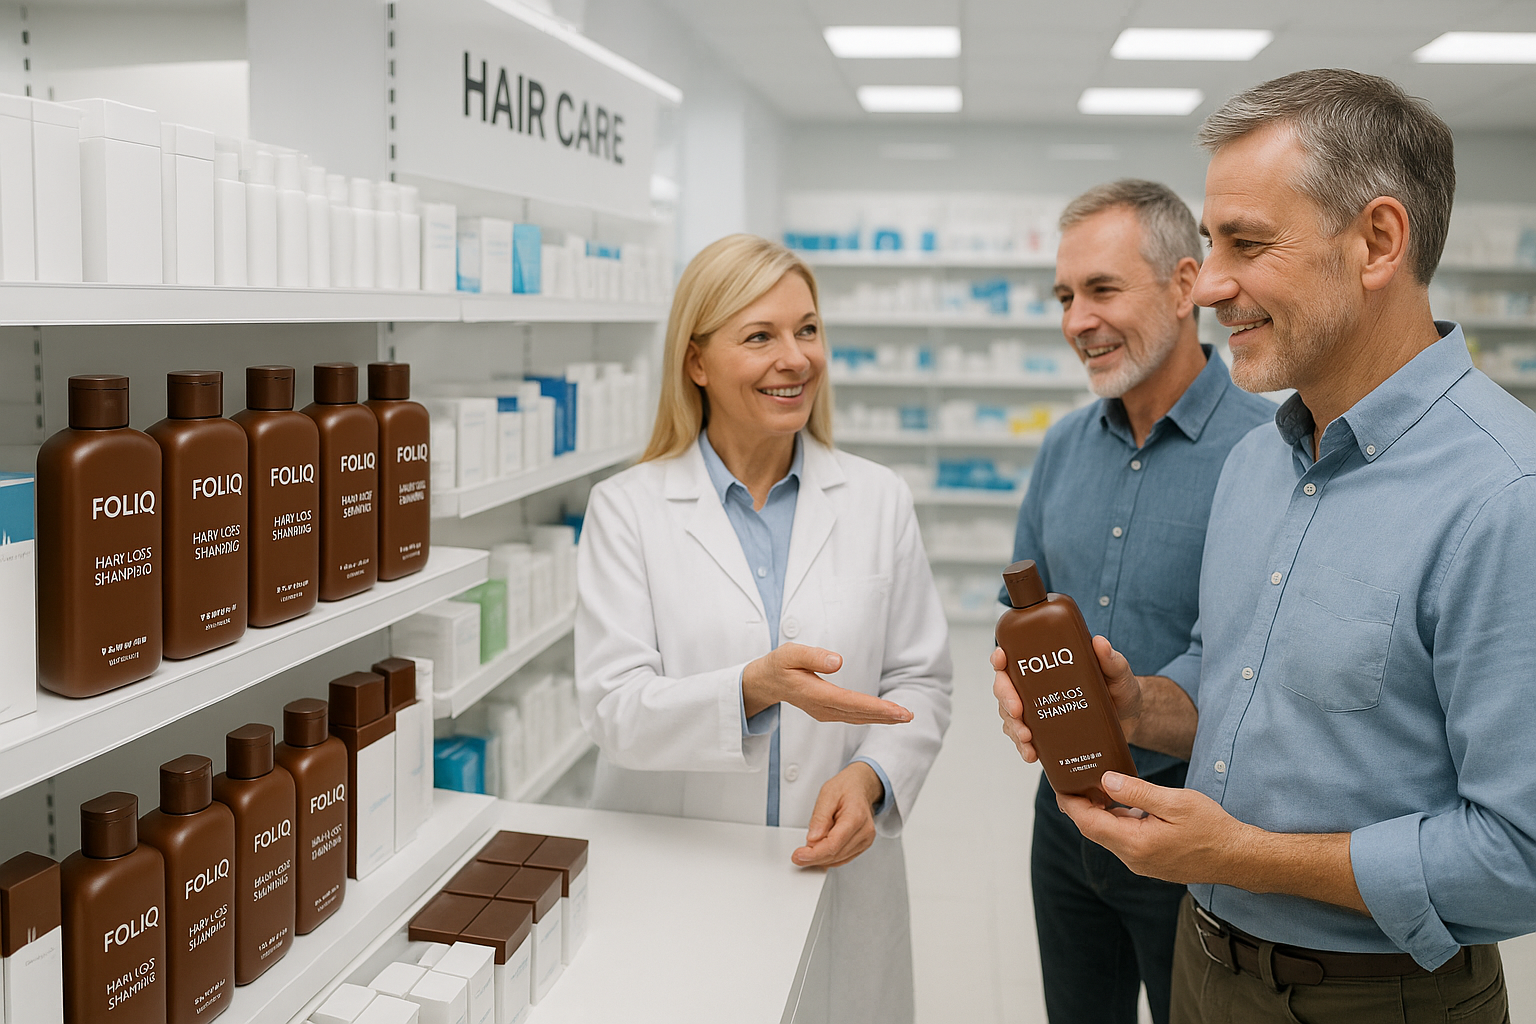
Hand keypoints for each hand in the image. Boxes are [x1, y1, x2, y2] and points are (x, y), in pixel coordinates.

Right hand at [744, 643, 913, 724]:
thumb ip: (813, 656)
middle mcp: (821, 707)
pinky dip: (871, 716)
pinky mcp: (827, 711)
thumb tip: (838, 661)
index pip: (850, 702)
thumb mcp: (789, 653)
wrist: (766, 681)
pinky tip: (885, 716)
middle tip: (909, 716)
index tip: (896, 711)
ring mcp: (825, 712)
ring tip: (903, 717)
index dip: (875, 707)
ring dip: (881, 718)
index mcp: (814, 694)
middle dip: (885, 716)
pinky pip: (853, 716)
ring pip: (857, 717)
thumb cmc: (779, 664)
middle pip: (858, 713)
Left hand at [792, 762, 882, 868]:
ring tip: (806, 852)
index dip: (814, 854)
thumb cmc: (846, 788)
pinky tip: (819, 853)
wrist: (859, 787)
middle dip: (814, 858)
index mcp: (856, 817)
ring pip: (839, 859)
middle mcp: (864, 831)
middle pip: (836, 854)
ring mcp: (865, 840)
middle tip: (797, 856)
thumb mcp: (827, 794)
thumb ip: (820, 818)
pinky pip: (843, 858)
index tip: (799, 855)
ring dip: (820, 859)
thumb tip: (813, 839)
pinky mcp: (863, 845)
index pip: (833, 844)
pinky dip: (829, 858)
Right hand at [993, 635, 1142, 761]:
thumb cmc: (1120, 691)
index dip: (1000, 658)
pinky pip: (1024, 740)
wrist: (1130, 721)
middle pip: (1005, 689)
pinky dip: (1023, 747)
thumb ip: (1111, 660)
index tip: (1002, 660)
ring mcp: (1038, 711)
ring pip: (1010, 717)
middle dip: (1006, 700)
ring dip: (1013, 727)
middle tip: (1018, 712)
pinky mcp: (1045, 734)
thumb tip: (1099, 643)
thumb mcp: (1118, 673)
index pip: (1014, 658)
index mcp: (1046, 667)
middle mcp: (1036, 687)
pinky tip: (1031, 754)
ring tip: (1027, 738)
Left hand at [1058, 771, 1367, 911]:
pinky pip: (1122, 839)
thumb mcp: (1176, 802)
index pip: (1088, 822)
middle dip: (1079, 804)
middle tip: (1071, 776)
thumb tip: (1105, 781)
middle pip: (1093, 829)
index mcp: (1135, 843)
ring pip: (1107, 834)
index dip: (1070, 802)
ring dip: (1097, 812)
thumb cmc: (1212, 828)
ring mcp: (1140, 863)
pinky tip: (1118, 801)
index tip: (1059, 781)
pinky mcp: (1149, 861)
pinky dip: (1114, 820)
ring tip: (1091, 783)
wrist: (1239, 858)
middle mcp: (1132, 858)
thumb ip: (1137, 792)